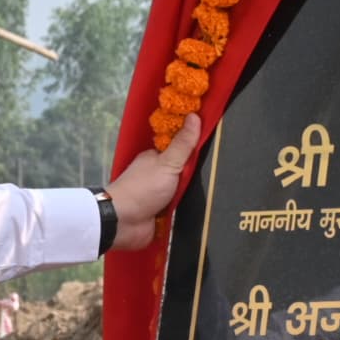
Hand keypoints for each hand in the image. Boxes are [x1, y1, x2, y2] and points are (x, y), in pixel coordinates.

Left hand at [102, 116, 202, 253]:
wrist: (123, 223)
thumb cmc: (142, 189)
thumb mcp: (167, 163)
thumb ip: (182, 143)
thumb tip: (195, 116)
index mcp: (156, 159)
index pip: (180, 148)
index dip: (195, 147)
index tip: (213, 146)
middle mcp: (157, 175)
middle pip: (184, 171)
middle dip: (197, 175)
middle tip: (216, 173)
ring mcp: (159, 195)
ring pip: (184, 191)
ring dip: (193, 194)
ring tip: (214, 191)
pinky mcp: (162, 213)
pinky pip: (181, 208)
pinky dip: (187, 209)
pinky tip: (201, 207)